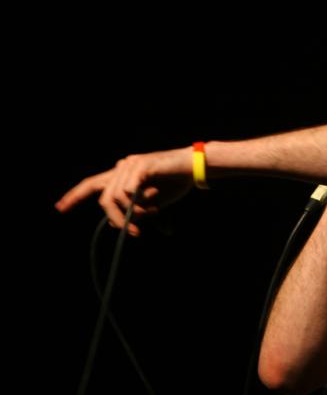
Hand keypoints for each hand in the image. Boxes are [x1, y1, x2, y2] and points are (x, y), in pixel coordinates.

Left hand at [54, 147, 194, 235]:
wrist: (195, 167)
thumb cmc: (176, 182)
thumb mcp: (152, 202)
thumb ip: (134, 210)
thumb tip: (117, 223)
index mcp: (122, 174)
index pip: (92, 184)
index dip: (75, 196)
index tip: (60, 208)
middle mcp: (122, 167)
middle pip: (103, 198)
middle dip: (115, 218)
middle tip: (135, 232)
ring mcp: (130, 164)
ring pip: (116, 198)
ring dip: (134, 212)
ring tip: (154, 212)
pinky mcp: (141, 166)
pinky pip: (129, 192)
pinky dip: (141, 202)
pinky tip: (155, 199)